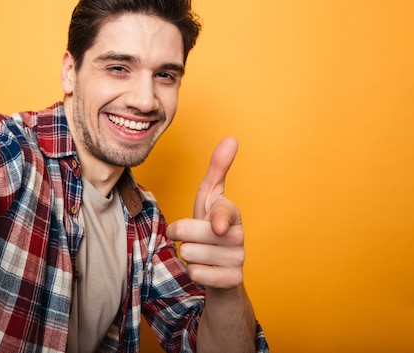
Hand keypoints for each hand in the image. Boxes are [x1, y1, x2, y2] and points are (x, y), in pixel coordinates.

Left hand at [166, 137, 244, 289]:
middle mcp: (239, 236)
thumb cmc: (210, 228)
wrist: (221, 268)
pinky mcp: (232, 281)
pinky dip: (194, 273)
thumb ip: (218, 169)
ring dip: (187, 254)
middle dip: (181, 234)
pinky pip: (196, 274)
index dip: (219, 219)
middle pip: (191, 233)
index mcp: (233, 213)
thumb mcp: (210, 198)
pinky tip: (205, 270)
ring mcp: (238, 260)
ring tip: (199, 252)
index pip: (225, 213)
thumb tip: (231, 138)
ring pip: (190, 253)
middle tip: (190, 236)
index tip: (217, 226)